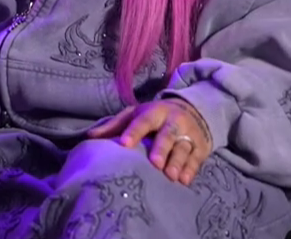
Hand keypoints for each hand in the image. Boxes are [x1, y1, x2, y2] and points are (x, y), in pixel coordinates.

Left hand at [87, 98, 213, 184]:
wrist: (192, 110)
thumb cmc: (154, 117)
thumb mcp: (135, 115)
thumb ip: (114, 126)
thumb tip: (89, 137)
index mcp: (154, 112)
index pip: (142, 121)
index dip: (133, 132)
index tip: (124, 144)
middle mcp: (173, 121)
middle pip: (167, 134)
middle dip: (161, 148)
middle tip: (154, 163)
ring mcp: (189, 134)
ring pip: (183, 147)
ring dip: (177, 161)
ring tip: (171, 175)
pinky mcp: (200, 147)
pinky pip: (196, 159)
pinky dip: (191, 169)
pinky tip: (184, 180)